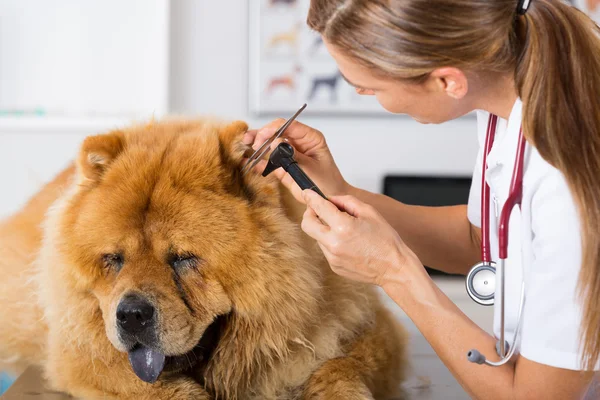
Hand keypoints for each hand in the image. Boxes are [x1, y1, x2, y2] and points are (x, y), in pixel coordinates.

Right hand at [242, 119, 348, 202]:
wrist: (329, 200)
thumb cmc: (327, 183)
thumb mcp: (311, 168)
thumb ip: (293, 155)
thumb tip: (276, 143)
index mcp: (310, 138)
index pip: (288, 126)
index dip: (273, 129)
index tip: (261, 137)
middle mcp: (299, 142)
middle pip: (276, 132)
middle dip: (261, 135)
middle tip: (251, 142)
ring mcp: (290, 154)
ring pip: (270, 144)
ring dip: (257, 146)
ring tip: (245, 147)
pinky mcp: (283, 166)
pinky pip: (269, 161)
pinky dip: (259, 161)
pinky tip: (248, 162)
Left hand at [300, 189, 424, 287]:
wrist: (393, 268)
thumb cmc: (386, 239)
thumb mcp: (369, 212)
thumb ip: (346, 201)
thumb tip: (330, 199)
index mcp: (343, 227)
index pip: (318, 207)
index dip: (310, 197)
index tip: (308, 193)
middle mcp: (334, 243)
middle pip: (307, 224)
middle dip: (310, 214)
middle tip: (319, 210)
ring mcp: (332, 257)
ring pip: (316, 237)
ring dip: (324, 229)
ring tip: (344, 230)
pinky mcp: (334, 266)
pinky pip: (326, 249)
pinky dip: (332, 242)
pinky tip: (348, 244)